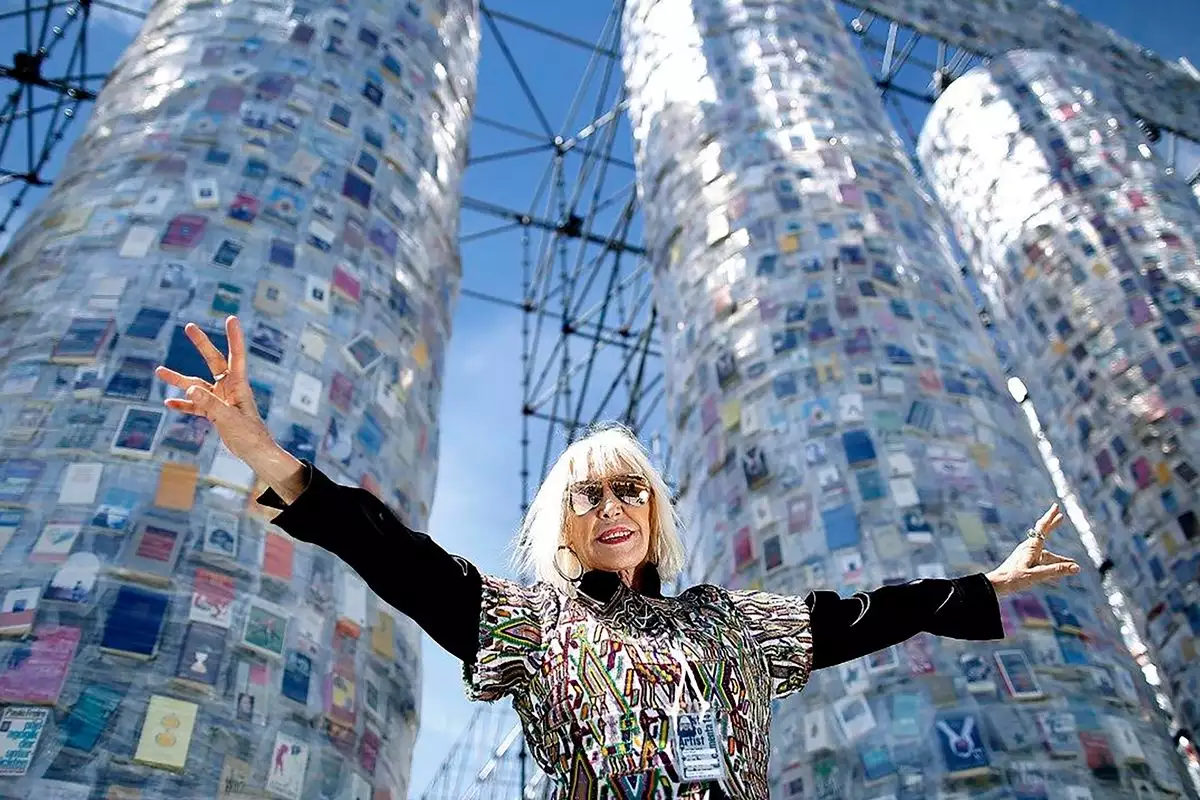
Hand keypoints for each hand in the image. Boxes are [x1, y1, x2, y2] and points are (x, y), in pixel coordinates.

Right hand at [154, 316, 272, 464]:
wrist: (254, 453)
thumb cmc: (249, 435)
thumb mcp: (228, 419)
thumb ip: (210, 404)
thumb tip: (190, 388)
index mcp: (239, 385)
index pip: (237, 356)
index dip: (234, 337)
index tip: (231, 318)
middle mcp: (229, 388)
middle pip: (214, 362)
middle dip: (201, 344)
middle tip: (189, 326)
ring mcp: (221, 400)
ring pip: (197, 385)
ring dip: (179, 379)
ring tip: (159, 371)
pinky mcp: (215, 412)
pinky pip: (196, 406)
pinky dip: (183, 404)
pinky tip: (168, 403)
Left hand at [985, 504, 1079, 595]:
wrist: (996, 585)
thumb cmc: (1013, 579)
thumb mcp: (1037, 575)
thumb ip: (1056, 570)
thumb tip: (1076, 567)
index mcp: (1031, 547)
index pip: (1043, 527)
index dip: (1050, 517)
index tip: (1056, 506)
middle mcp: (1028, 548)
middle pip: (1043, 534)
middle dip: (1053, 525)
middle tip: (1061, 516)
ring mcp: (1026, 555)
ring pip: (1046, 554)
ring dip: (1059, 558)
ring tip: (1072, 563)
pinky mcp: (1024, 563)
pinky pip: (1041, 561)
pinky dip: (1051, 564)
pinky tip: (1058, 570)